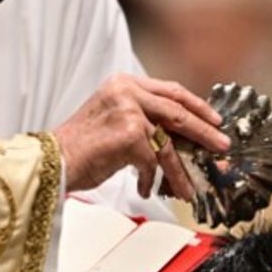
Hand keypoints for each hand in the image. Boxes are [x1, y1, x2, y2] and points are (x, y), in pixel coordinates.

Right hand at [52, 74, 229, 197]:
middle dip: (204, 132)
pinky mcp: (129, 134)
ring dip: (180, 170)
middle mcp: (126, 91)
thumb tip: (178, 137)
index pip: (170, 90)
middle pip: (178, 111)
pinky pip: (153, 162)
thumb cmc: (78, 148)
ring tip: (188, 187)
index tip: (213, 119)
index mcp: (123, 83)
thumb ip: (142, 119)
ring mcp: (128, 110)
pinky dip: (151, 179)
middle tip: (221, 145)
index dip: (196, 105)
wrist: (51, 161)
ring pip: (168, 143)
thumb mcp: (112, 120)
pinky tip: (146, 189)